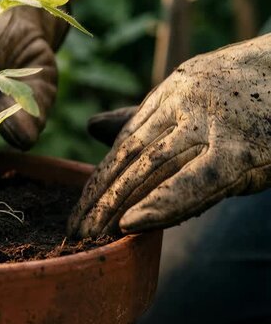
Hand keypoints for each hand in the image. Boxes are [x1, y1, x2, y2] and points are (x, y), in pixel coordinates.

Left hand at [69, 34, 270, 236]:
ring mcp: (214, 124)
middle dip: (100, 196)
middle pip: (131, 156)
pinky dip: (162, 203)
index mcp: (172, 91)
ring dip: (117, 204)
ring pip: (152, 167)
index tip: (80, 208)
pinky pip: (195, 181)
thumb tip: (91, 127)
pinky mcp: (243, 149)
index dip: (100, 178)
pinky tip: (131, 223)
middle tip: (75, 230)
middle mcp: (186, 101)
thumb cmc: (251, 91)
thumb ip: (142, 117)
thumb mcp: (193, 96)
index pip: (126, 142)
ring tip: (91, 234)